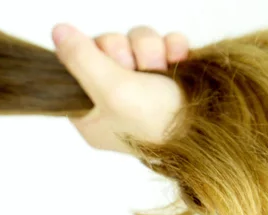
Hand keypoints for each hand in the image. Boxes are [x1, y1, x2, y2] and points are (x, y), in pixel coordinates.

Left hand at [52, 24, 189, 153]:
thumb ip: (80, 59)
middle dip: (124, 53)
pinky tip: (177, 60)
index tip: (105, 63)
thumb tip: (57, 31)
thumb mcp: (109, 90)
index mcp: (91, 114)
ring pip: (135, 43)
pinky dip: (172, 47)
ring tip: (160, 70)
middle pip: (106, 49)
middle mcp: (113, 101)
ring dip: (150, 50)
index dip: (90, 57)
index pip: (76, 70)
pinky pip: (162, 43)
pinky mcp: (169, 76)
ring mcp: (142, 87)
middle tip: (135, 71)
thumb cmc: (156, 123)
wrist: (211, 130)